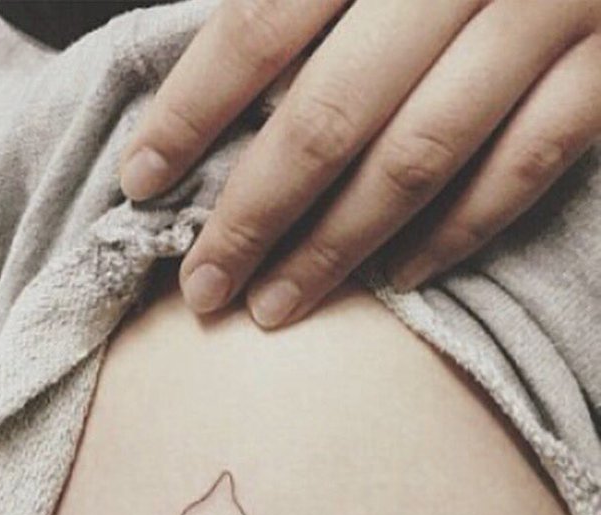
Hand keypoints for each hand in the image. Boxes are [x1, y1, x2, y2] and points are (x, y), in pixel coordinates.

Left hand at [119, 0, 600, 328]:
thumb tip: (219, 78)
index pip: (258, 28)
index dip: (190, 113)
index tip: (142, 180)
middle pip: (327, 116)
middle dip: (252, 217)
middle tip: (203, 288)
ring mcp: (551, 8)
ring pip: (418, 156)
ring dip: (335, 249)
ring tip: (274, 307)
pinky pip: (528, 160)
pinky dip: (459, 229)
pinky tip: (398, 277)